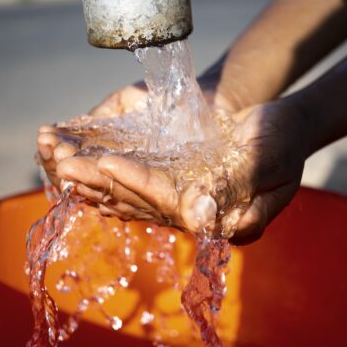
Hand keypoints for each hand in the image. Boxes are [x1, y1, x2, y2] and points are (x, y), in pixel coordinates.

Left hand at [52, 99, 310, 244]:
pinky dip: (110, 179)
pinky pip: (138, 188)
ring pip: (134, 198)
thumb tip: (199, 212)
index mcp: (225, 220)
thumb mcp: (268, 159)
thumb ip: (237, 186)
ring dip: (97, 183)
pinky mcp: (177, 189)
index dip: (138, 182)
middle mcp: (200, 219)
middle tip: (65, 166)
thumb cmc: (284, 139)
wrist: (285, 126)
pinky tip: (83, 173)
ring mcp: (186, 205)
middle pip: (143, 204)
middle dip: (103, 184)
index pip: (172, 203)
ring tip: (61, 167)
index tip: (106, 162)